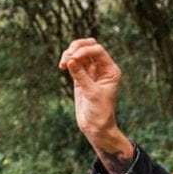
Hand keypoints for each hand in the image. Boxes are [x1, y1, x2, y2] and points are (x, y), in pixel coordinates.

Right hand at [59, 38, 131, 161]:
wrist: (95, 127)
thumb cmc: (99, 112)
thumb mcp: (92, 93)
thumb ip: (81, 76)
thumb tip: (70, 60)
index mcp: (110, 70)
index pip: (98, 51)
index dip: (85, 50)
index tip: (74, 57)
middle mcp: (101, 68)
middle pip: (89, 46)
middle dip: (77, 47)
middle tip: (68, 56)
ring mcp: (90, 71)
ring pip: (79, 52)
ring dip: (70, 53)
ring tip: (63, 63)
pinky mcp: (80, 76)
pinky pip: (73, 62)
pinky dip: (66, 61)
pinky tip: (62, 66)